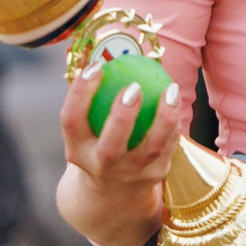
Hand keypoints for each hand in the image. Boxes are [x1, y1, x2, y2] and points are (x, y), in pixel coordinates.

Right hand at [56, 66, 186, 245]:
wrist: (112, 196)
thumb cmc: (96, 145)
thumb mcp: (85, 130)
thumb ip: (89, 98)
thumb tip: (97, 48)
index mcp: (77, 151)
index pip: (72, 122)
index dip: (80, 95)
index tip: (95, 67)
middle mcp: (101, 167)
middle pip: (111, 145)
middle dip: (122, 117)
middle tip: (133, 87)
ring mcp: (130, 175)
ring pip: (150, 148)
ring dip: (163, 118)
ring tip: (169, 89)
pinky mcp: (154, 177)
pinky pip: (168, 146)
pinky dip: (173, 123)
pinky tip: (174, 98)